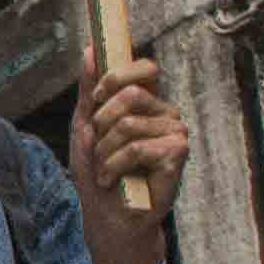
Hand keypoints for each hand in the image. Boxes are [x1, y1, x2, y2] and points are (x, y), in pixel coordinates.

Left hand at [71, 49, 190, 263]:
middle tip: (98, 143)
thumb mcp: (86, 126)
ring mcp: (175, 133)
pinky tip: (112, 179)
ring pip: (129, 123)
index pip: (146, 68)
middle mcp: (166, 113)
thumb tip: (91, 49)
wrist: (108, 215)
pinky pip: (137, 147)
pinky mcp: (178, 155)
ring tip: (105, 168)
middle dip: (103, 121)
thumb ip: (90, 90)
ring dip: (104, 150)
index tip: (97, 97)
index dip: (118, 76)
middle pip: (133, 94)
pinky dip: (114, 165)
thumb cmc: (99, 170)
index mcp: (147, 102)